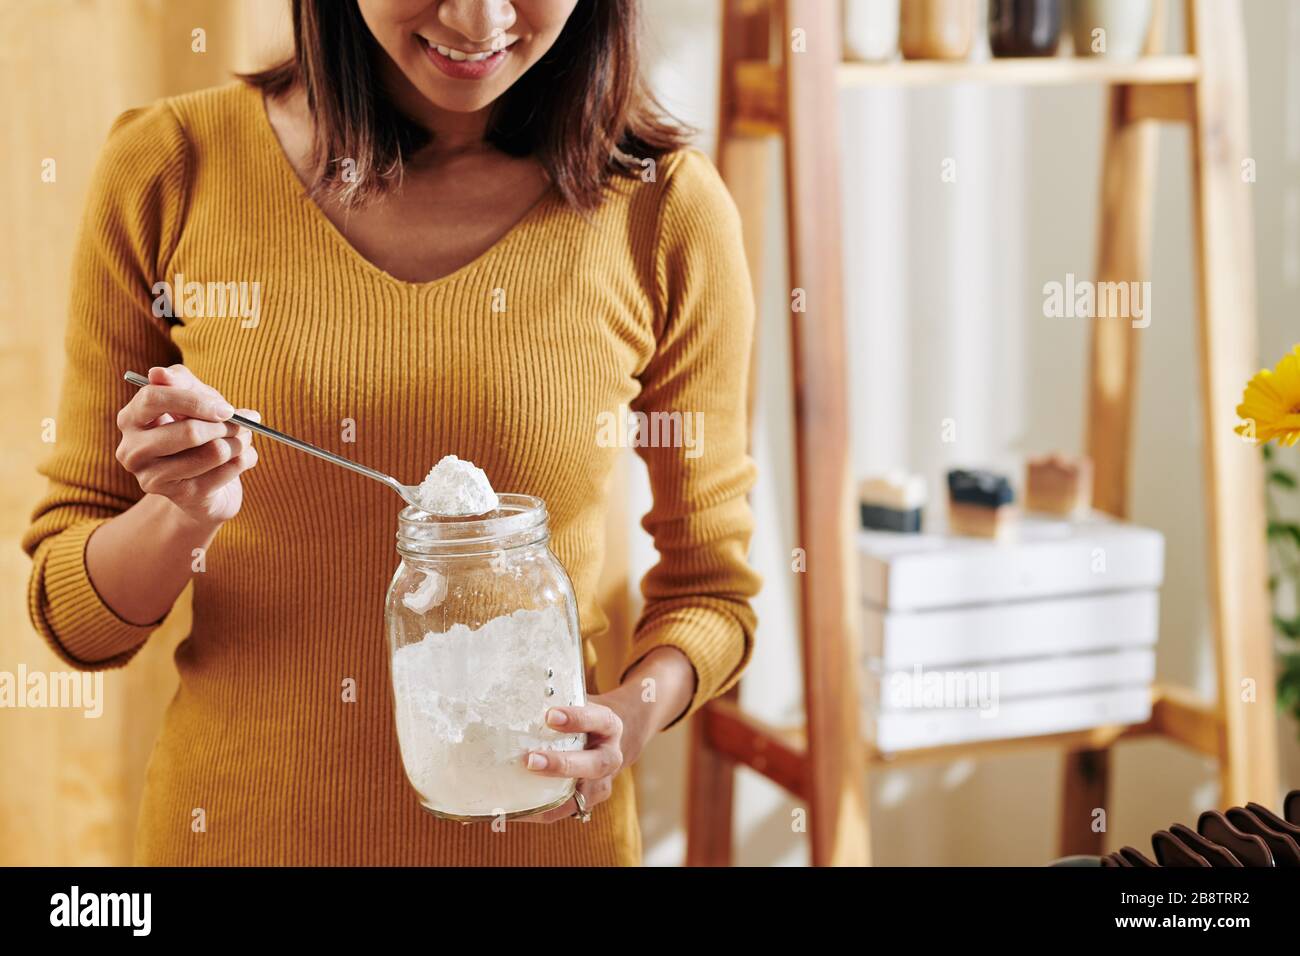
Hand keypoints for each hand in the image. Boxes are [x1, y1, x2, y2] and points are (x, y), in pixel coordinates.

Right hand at [114, 364, 258, 527]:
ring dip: (240, 442)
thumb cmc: (196, 432)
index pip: (153, 398)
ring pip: (214, 452)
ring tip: (243, 440)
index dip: (195, 400)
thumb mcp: (192, 400)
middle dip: (226, 425)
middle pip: (189, 432)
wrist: (204, 485)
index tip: (225, 408)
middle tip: (245, 424)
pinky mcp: (180, 497)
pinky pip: (227, 471)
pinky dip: (245, 460)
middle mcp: (132, 451)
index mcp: (130, 419)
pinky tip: (243, 457)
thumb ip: (180, 382)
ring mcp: (152, 478)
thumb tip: (158, 373)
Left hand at [519, 692, 648, 823]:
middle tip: (531, 760)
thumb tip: (515, 697)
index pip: (597, 720)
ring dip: (548, 795)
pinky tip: (514, 809)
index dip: (576, 718)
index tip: (549, 715)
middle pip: (593, 764)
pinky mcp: (586, 802)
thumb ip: (557, 701)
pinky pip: (562, 811)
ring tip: (517, 791)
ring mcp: (601, 783)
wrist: (607, 741)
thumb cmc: (583, 718)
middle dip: (562, 764)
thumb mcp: (579, 703)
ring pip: (580, 795)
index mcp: (609, 726)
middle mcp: (610, 757)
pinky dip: (539, 811)